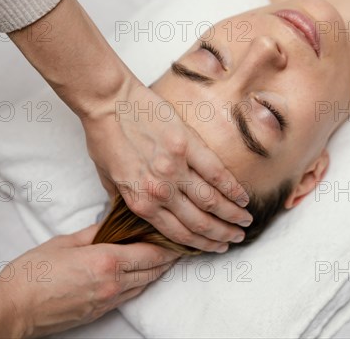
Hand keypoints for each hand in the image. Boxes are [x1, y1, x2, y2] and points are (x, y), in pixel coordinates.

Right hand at [0, 224, 177, 338]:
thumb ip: (95, 232)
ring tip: (164, 257)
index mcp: (106, 262)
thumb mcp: (65, 242)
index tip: (177, 237)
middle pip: (152, 270)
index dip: (168, 246)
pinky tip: (140, 273)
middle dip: (168, 258)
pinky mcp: (100, 312)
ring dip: (156, 271)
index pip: (150, 254)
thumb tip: (112, 223)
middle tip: (177, 245)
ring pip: (144, 284)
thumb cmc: (32, 273)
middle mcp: (113, 283)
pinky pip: (129, 295)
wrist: (13, 309)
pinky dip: (140, 282)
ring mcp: (108, 301)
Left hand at [81, 78, 252, 252]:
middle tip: (236, 238)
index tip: (216, 247)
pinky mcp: (188, 145)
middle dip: (221, 235)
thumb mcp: (107, 179)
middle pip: (199, 222)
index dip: (201, 244)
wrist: (107, 102)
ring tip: (244, 221)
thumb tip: (140, 215)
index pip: (177, 233)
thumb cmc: (104, 137)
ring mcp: (175, 168)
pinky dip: (233, 188)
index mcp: (140, 202)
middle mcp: (160, 191)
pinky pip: (216, 173)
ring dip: (231, 215)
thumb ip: (125, 200)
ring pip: (211, 201)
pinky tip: (243, 197)